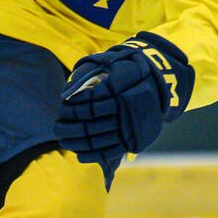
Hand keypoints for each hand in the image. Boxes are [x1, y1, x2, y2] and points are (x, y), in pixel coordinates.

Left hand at [54, 32, 194, 169]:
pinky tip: (78, 154)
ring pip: (98, 138)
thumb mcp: (112, 63)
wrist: (161, 85)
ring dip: (77, 141)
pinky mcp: (134, 140)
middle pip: (91, 123)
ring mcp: (130, 126)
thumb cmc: (129, 71)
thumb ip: (88, 72)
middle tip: (56, 127)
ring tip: (63, 140)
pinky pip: (110, 151)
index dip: (73, 107)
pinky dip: (93, 154)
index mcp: (120, 89)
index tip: (62, 108)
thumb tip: (65, 92)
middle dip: (70, 127)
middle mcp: (125, 110)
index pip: (90, 102)